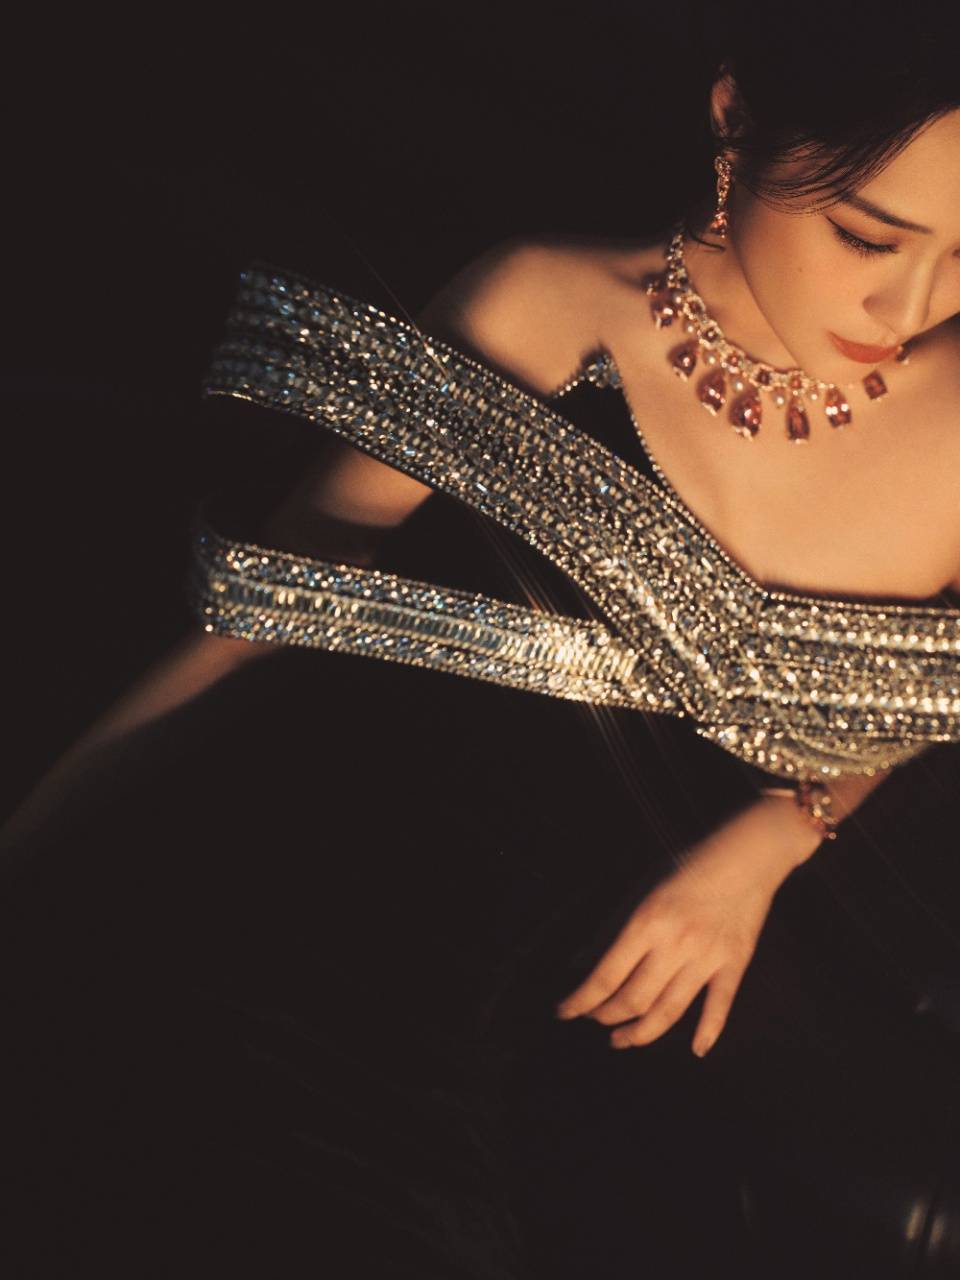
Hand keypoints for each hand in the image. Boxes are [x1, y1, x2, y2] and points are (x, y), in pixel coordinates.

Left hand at [553, 798, 810, 1056]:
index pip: (605, 975)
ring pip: (669, 1012)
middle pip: (634, 999)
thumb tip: (578, 964)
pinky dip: (708, 1032)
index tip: (564, 1012)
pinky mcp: (735, 964)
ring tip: (623, 1039)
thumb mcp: (641, 889)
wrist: (746, 855)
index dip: (581, 1000)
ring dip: (641, 1033)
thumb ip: (610, 929)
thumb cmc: (686, 867)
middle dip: (607, 1017)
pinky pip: (719, 1006)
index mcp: (646, 921)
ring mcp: (707, 957)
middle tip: (596, 1022)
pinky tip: (696, 1050)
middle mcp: (675, 944)